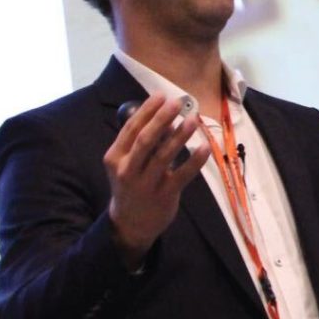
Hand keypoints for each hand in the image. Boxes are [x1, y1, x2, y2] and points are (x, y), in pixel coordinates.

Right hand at [104, 94, 209, 268]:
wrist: (130, 224)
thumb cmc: (131, 185)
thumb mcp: (126, 163)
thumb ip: (141, 142)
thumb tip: (165, 116)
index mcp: (115, 158)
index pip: (131, 129)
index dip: (147, 110)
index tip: (161, 95)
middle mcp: (127, 171)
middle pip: (145, 140)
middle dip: (162, 118)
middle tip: (177, 102)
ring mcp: (146, 185)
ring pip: (164, 156)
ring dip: (179, 136)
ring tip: (192, 119)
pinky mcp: (165, 196)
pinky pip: (182, 175)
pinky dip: (194, 161)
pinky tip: (204, 147)